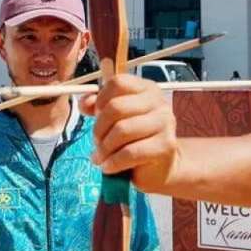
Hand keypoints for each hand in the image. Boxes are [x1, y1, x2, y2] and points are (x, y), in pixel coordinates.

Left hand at [80, 74, 179, 192]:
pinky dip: (113, 162)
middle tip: (96, 142)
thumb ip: (98, 106)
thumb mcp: (115, 119)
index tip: (96, 116)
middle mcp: (158, 102)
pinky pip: (131, 152)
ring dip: (104, 148)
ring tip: (100, 158)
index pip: (118, 83)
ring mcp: (165, 123)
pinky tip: (108, 167)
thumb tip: (84, 103)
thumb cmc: (134, 139)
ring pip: (122, 130)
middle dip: (99, 128)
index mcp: (146, 89)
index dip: (100, 100)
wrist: (159, 167)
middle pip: (117, 107)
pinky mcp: (166, 145)